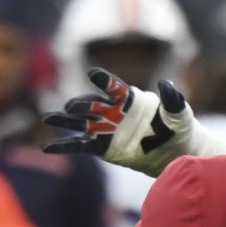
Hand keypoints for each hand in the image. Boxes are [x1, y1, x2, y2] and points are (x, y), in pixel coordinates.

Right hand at [43, 68, 198, 175]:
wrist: (173, 151)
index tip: (94, 74)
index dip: (103, 80)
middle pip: (91, 104)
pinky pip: (78, 145)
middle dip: (82, 104)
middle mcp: (112, 111)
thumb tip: (166, 84)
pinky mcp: (101, 147)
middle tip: (74, 107)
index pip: (112, 86)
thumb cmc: (176, 127)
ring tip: (49, 119)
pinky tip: (47, 147)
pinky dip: (63, 146)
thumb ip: (172, 99)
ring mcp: (104, 129)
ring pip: (79, 122)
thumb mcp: (178, 113)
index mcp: (127, 99)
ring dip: (64, 120)